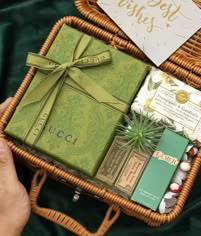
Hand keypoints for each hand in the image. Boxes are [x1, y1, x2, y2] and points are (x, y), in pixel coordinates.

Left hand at [0, 98, 29, 235]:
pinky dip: (7, 136)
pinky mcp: (0, 169)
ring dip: (3, 124)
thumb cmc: (9, 212)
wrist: (5, 229)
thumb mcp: (9, 189)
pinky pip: (2, 147)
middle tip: (14, 104)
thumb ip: (3, 165)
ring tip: (15, 113)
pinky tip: (16, 132)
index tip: (10, 103)